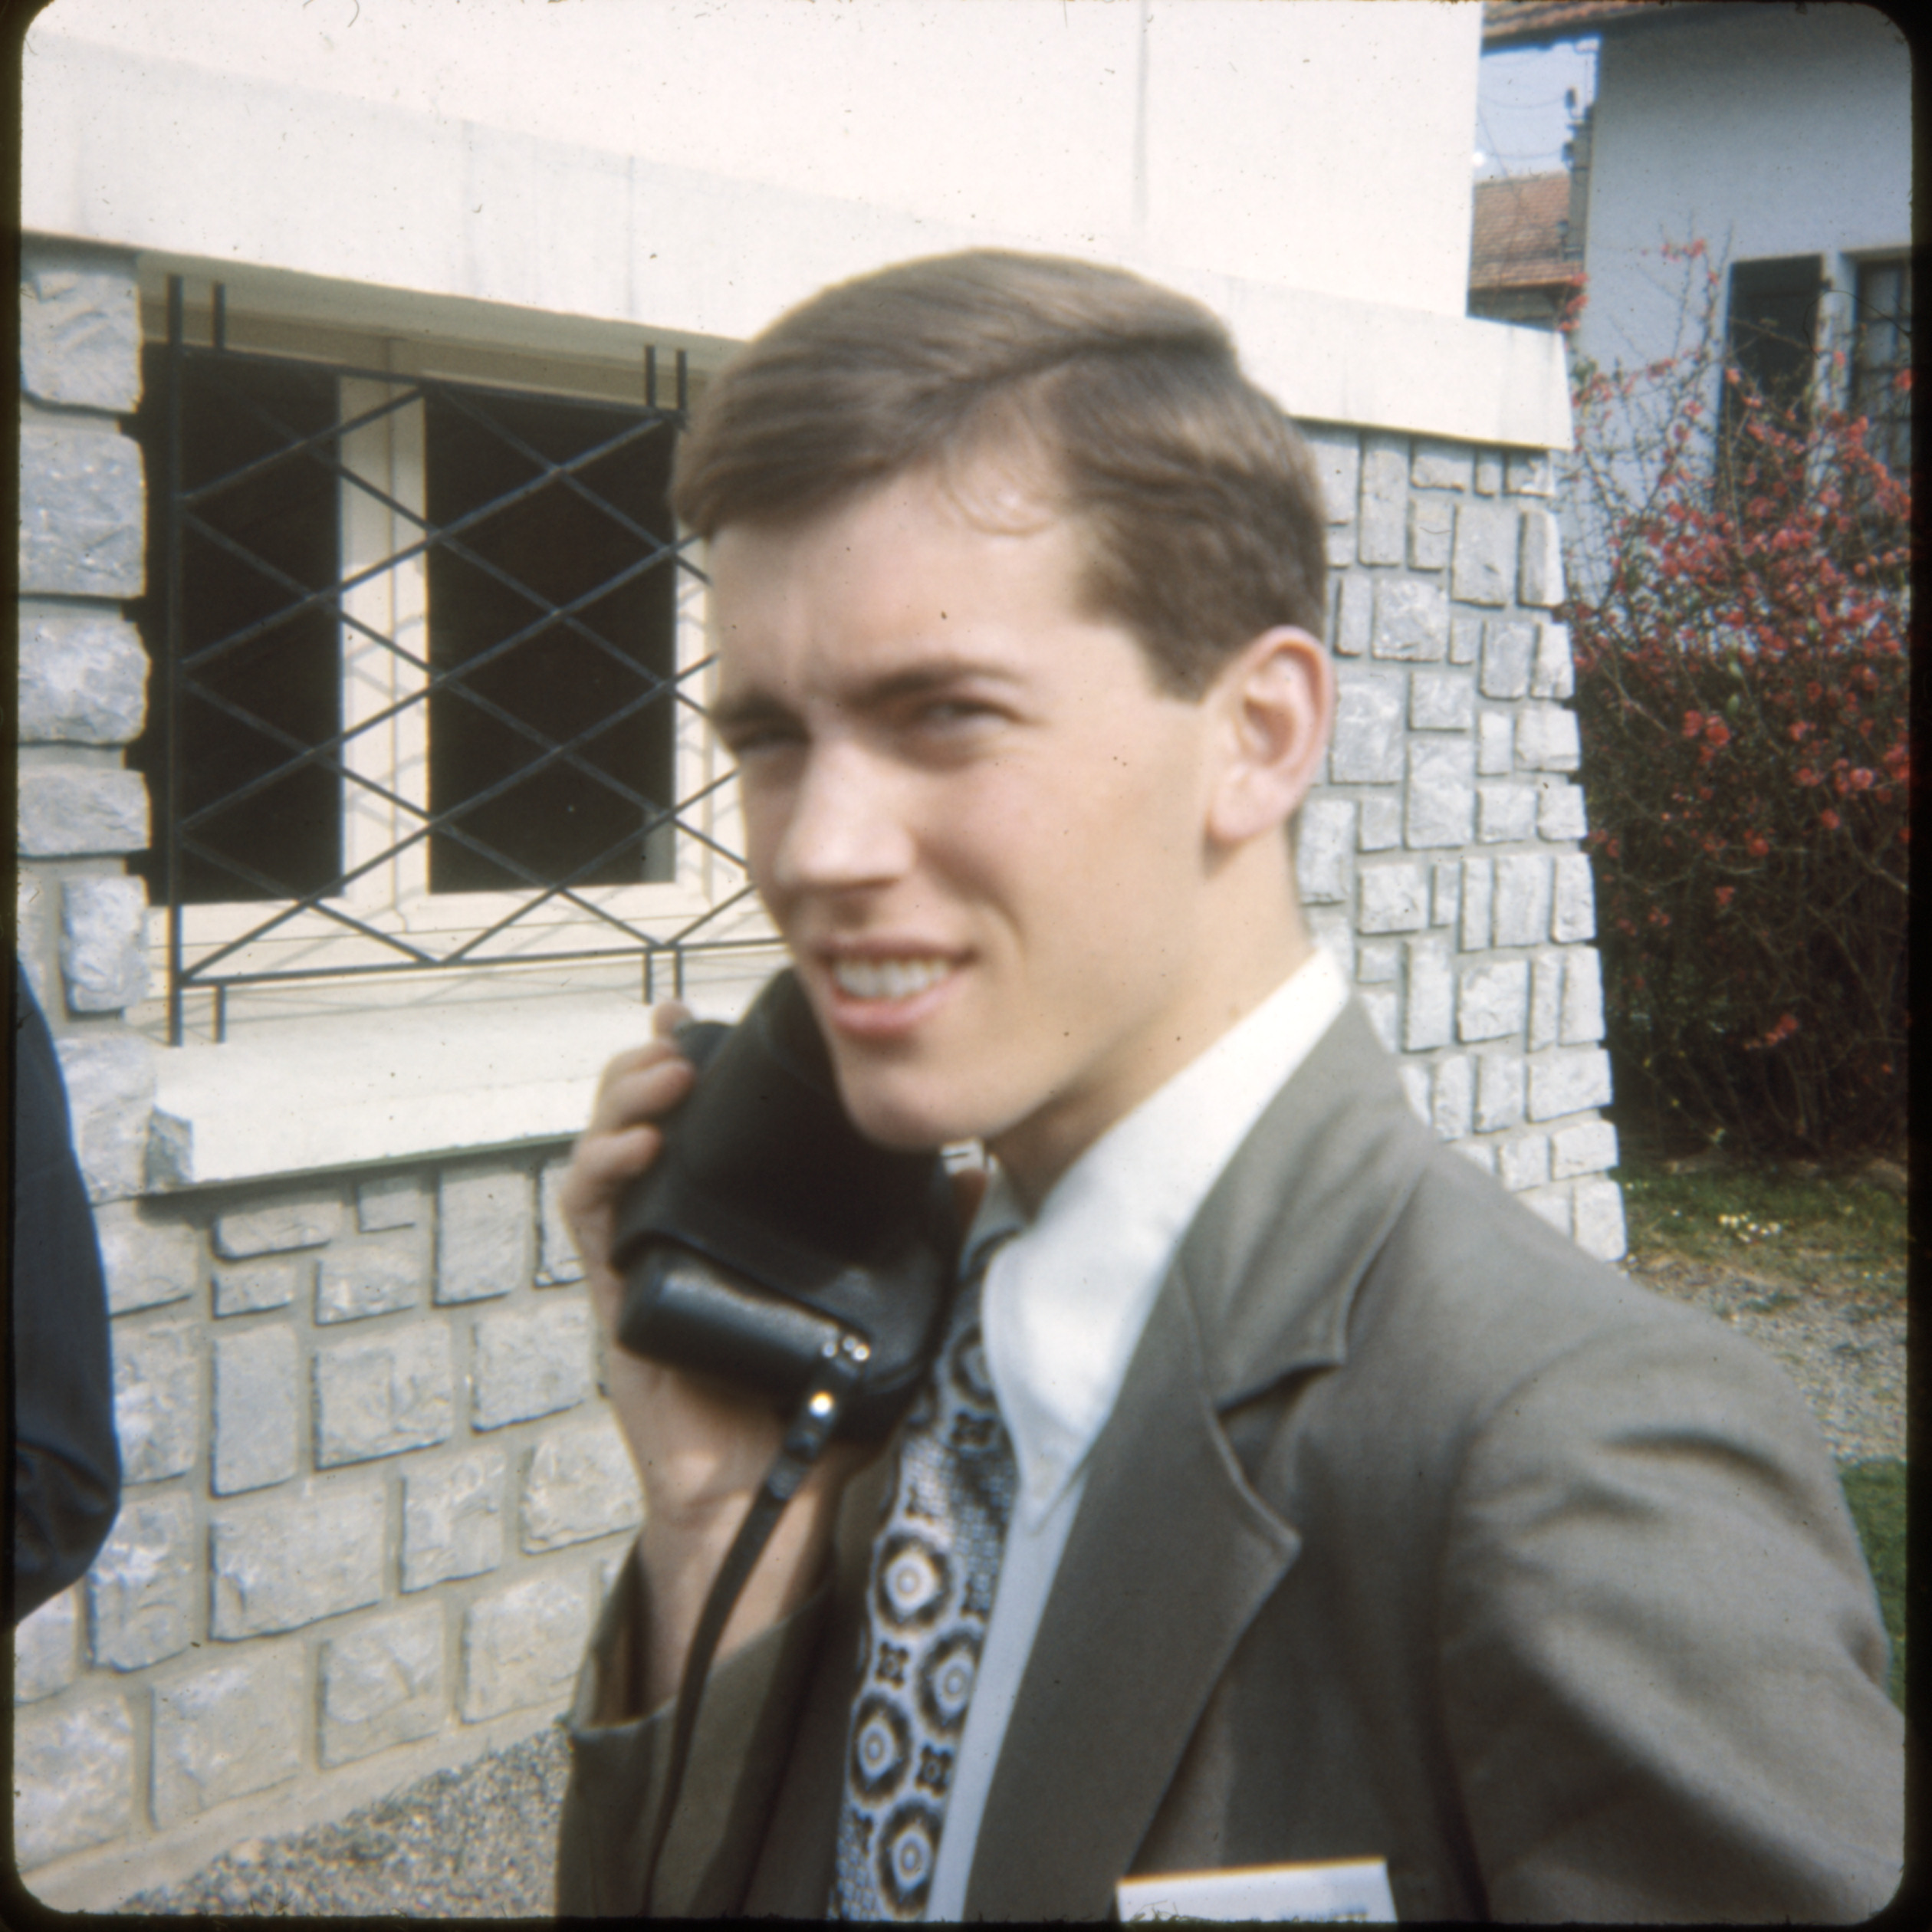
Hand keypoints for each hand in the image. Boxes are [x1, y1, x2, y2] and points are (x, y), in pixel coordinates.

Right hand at [562, 1004, 861, 1709]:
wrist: (774, 1501)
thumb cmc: (823, 1407)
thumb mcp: (889, 1307)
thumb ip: (930, 1244)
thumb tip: (978, 1177)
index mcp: (741, 1219)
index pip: (712, 1124)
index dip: (705, 1062)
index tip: (714, 1015)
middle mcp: (688, 1228)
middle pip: (649, 1121)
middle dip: (654, 1063)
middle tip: (681, 1029)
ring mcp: (648, 1259)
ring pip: (609, 1153)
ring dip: (623, 1100)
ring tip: (664, 1070)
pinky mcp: (623, 1299)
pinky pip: (591, 1222)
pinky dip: (601, 1172)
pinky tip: (637, 1144)